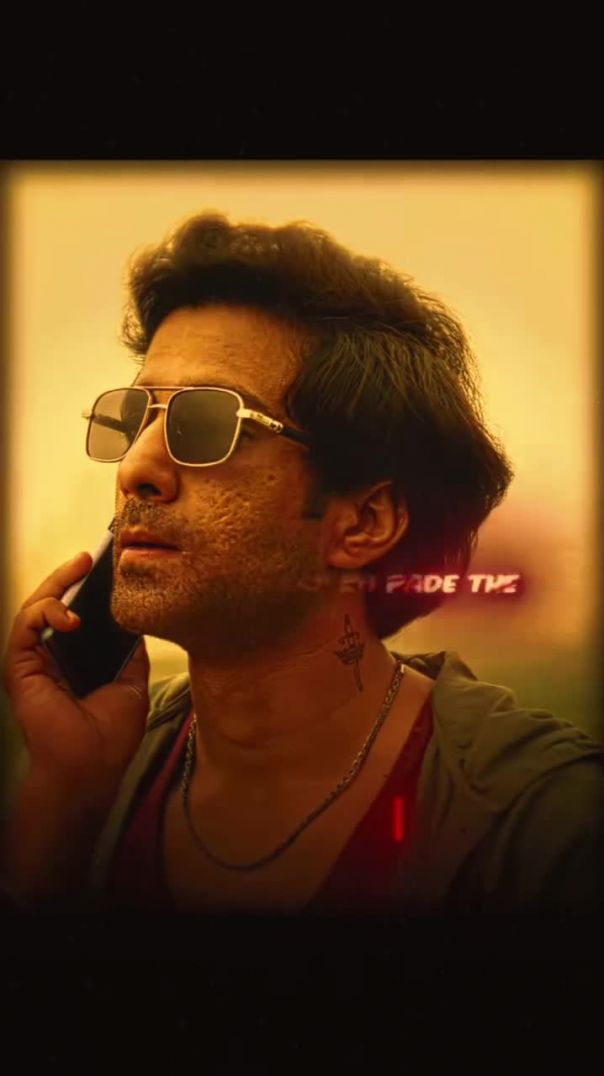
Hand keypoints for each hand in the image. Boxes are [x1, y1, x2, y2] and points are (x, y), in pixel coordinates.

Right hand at [2, 551, 149, 796]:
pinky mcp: (19, 668)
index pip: (75, 613)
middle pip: (53, 605)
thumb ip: (130, 652)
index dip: (86, 589)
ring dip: (55, 585)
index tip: (106, 566)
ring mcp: (34, 661)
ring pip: (35, 608)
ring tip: (78, 570)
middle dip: (68, 576)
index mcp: (75, 660)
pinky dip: (44, 613)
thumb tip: (138, 622)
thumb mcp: (131, 683)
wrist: (91, 769)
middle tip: (89, 557)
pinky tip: (69, 614)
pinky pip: (25, 627)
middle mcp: (51, 657)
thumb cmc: (110, 737)